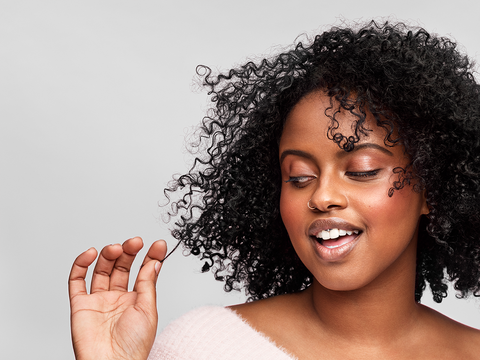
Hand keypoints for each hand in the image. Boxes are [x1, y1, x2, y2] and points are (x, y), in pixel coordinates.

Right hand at [68, 237, 166, 359]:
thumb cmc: (133, 345)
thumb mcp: (148, 310)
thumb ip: (147, 284)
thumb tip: (154, 262)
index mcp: (137, 300)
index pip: (143, 272)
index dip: (150, 257)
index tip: (158, 244)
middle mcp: (117, 298)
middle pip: (121, 267)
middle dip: (128, 252)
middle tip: (135, 242)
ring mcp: (99, 300)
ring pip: (101, 270)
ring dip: (108, 255)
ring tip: (116, 248)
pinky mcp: (80, 305)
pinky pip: (76, 281)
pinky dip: (81, 264)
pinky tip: (91, 253)